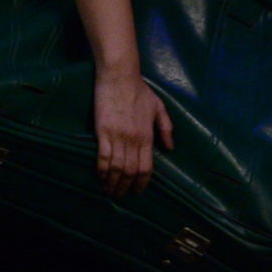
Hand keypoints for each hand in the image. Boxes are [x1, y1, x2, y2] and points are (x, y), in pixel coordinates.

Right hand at [92, 65, 173, 196]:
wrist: (119, 76)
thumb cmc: (139, 90)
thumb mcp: (159, 108)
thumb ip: (166, 128)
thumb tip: (170, 148)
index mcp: (147, 136)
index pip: (146, 167)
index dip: (142, 183)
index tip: (137, 191)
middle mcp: (133, 140)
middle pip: (131, 172)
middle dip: (125, 187)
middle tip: (120, 196)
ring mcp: (117, 137)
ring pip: (116, 168)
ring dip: (113, 182)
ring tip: (110, 191)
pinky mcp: (103, 131)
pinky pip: (103, 157)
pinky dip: (102, 170)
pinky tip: (101, 177)